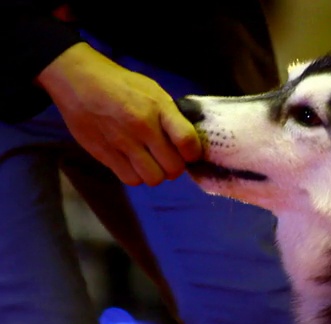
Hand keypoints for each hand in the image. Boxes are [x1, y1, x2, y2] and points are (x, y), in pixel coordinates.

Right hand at [36, 42, 201, 185]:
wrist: (79, 80)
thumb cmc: (122, 85)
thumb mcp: (154, 91)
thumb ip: (172, 116)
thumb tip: (189, 142)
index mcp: (158, 108)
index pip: (187, 141)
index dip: (193, 153)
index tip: (190, 153)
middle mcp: (142, 127)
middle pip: (172, 167)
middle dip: (175, 167)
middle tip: (169, 159)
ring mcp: (121, 142)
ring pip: (152, 178)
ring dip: (156, 174)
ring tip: (151, 163)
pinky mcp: (103, 153)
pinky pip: (130, 179)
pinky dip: (136, 176)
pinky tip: (134, 164)